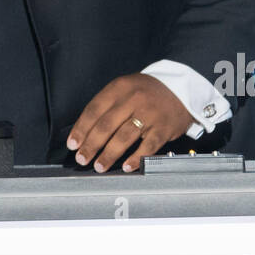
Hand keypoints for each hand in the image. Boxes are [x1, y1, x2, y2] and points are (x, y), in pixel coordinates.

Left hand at [67, 73, 191, 172]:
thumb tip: (85, 130)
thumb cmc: (147, 92)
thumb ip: (107, 105)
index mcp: (119, 88)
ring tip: (99, 166)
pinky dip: (135, 158)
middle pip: (106, 125)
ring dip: (109, 154)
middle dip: (91, 145)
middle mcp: (133, 99)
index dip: (81, 129)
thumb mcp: (125, 88)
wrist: (181, 89)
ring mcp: (149, 114)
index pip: (94, 109)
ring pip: (124, 137)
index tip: (73, 143)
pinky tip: (126, 167)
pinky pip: (147, 146)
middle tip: (82, 159)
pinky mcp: (163, 128)